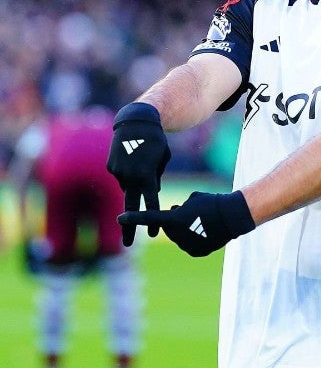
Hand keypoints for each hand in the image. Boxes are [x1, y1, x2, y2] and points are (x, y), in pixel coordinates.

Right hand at [107, 102, 170, 245]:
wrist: (135, 123)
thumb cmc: (155, 141)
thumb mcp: (162, 159)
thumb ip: (156, 178)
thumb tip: (152, 193)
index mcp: (147, 175)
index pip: (151, 202)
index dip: (153, 219)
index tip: (154, 234)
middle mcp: (131, 176)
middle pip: (130, 207)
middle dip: (130, 226)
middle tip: (127, 245)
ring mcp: (118, 172)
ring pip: (128, 187)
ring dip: (135, 182)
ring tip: (141, 162)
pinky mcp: (110, 167)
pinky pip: (121, 177)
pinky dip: (127, 173)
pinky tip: (131, 159)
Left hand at [118, 190, 255, 256]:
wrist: (231, 216)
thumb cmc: (211, 203)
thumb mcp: (192, 199)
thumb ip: (178, 209)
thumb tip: (175, 214)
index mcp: (173, 220)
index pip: (149, 218)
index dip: (133, 218)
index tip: (120, 218)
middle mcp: (177, 235)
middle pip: (168, 229)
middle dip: (173, 222)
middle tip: (189, 213)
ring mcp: (186, 245)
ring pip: (179, 237)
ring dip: (185, 230)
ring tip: (202, 221)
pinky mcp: (196, 252)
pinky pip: (189, 244)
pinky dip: (194, 238)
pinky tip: (206, 231)